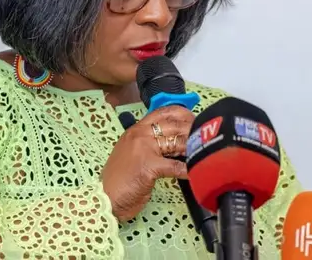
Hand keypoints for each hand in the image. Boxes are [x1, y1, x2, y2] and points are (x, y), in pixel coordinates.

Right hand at [101, 105, 194, 221]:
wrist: (107, 198)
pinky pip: (175, 166)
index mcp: (136, 130)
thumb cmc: (121, 179)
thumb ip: (151, 145)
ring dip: (193, 146)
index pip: (162, 113)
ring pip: (176, 142)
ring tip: (204, 150)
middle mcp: (140, 135)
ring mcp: (144, 149)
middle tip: (205, 135)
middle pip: (173, 125)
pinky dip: (188, 169)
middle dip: (192, 129)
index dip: (181, 113)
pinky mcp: (149, 166)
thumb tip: (176, 142)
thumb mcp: (134, 154)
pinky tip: (196, 171)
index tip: (194, 118)